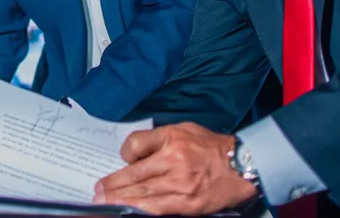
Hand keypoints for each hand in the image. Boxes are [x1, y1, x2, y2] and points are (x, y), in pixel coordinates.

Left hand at [94, 123, 256, 215]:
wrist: (242, 165)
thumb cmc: (211, 146)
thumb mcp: (185, 129)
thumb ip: (160, 139)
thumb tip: (136, 153)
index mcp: (172, 138)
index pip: (135, 144)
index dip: (126, 153)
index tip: (124, 159)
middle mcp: (173, 160)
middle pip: (134, 174)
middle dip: (113, 184)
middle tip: (97, 190)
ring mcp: (180, 184)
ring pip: (142, 194)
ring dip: (120, 199)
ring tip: (104, 202)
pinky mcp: (187, 203)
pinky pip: (157, 209)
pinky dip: (140, 210)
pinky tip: (127, 210)